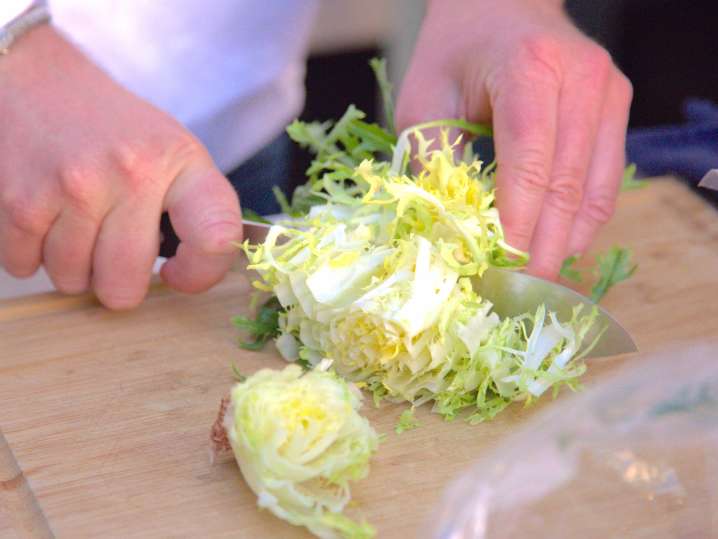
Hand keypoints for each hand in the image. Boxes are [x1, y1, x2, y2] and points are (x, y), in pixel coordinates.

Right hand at [0, 26, 241, 308]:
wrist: (38, 81)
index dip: (201, 273)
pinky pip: (24, 265)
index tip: (177, 273)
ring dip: (72, 268)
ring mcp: (74, 187)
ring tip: (77, 227)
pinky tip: (46, 220)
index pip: (216, 238)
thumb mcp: (173, 153)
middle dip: (118, 284)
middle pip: (125, 285)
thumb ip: (194, 210)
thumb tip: (198, 273)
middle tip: (113, 255)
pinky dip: (30, 255)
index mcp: (179, 162)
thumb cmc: (115, 130)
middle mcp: (131, 174)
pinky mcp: (21, 199)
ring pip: (72, 281)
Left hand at [396, 0, 631, 279]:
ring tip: (538, 283)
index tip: (500, 272)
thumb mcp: (424, 101)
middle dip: (542, 249)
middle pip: (567, 186)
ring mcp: (608, 92)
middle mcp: (581, 79)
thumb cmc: (454, 53)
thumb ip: (437, 164)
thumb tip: (452, 234)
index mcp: (529, 69)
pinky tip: (560, 247)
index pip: (530, 164)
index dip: (517, 226)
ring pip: (594, 191)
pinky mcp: (617, 108)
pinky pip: (607, 182)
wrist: (499, 7)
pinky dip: (583, 222)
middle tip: (519, 294)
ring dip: (566, 244)